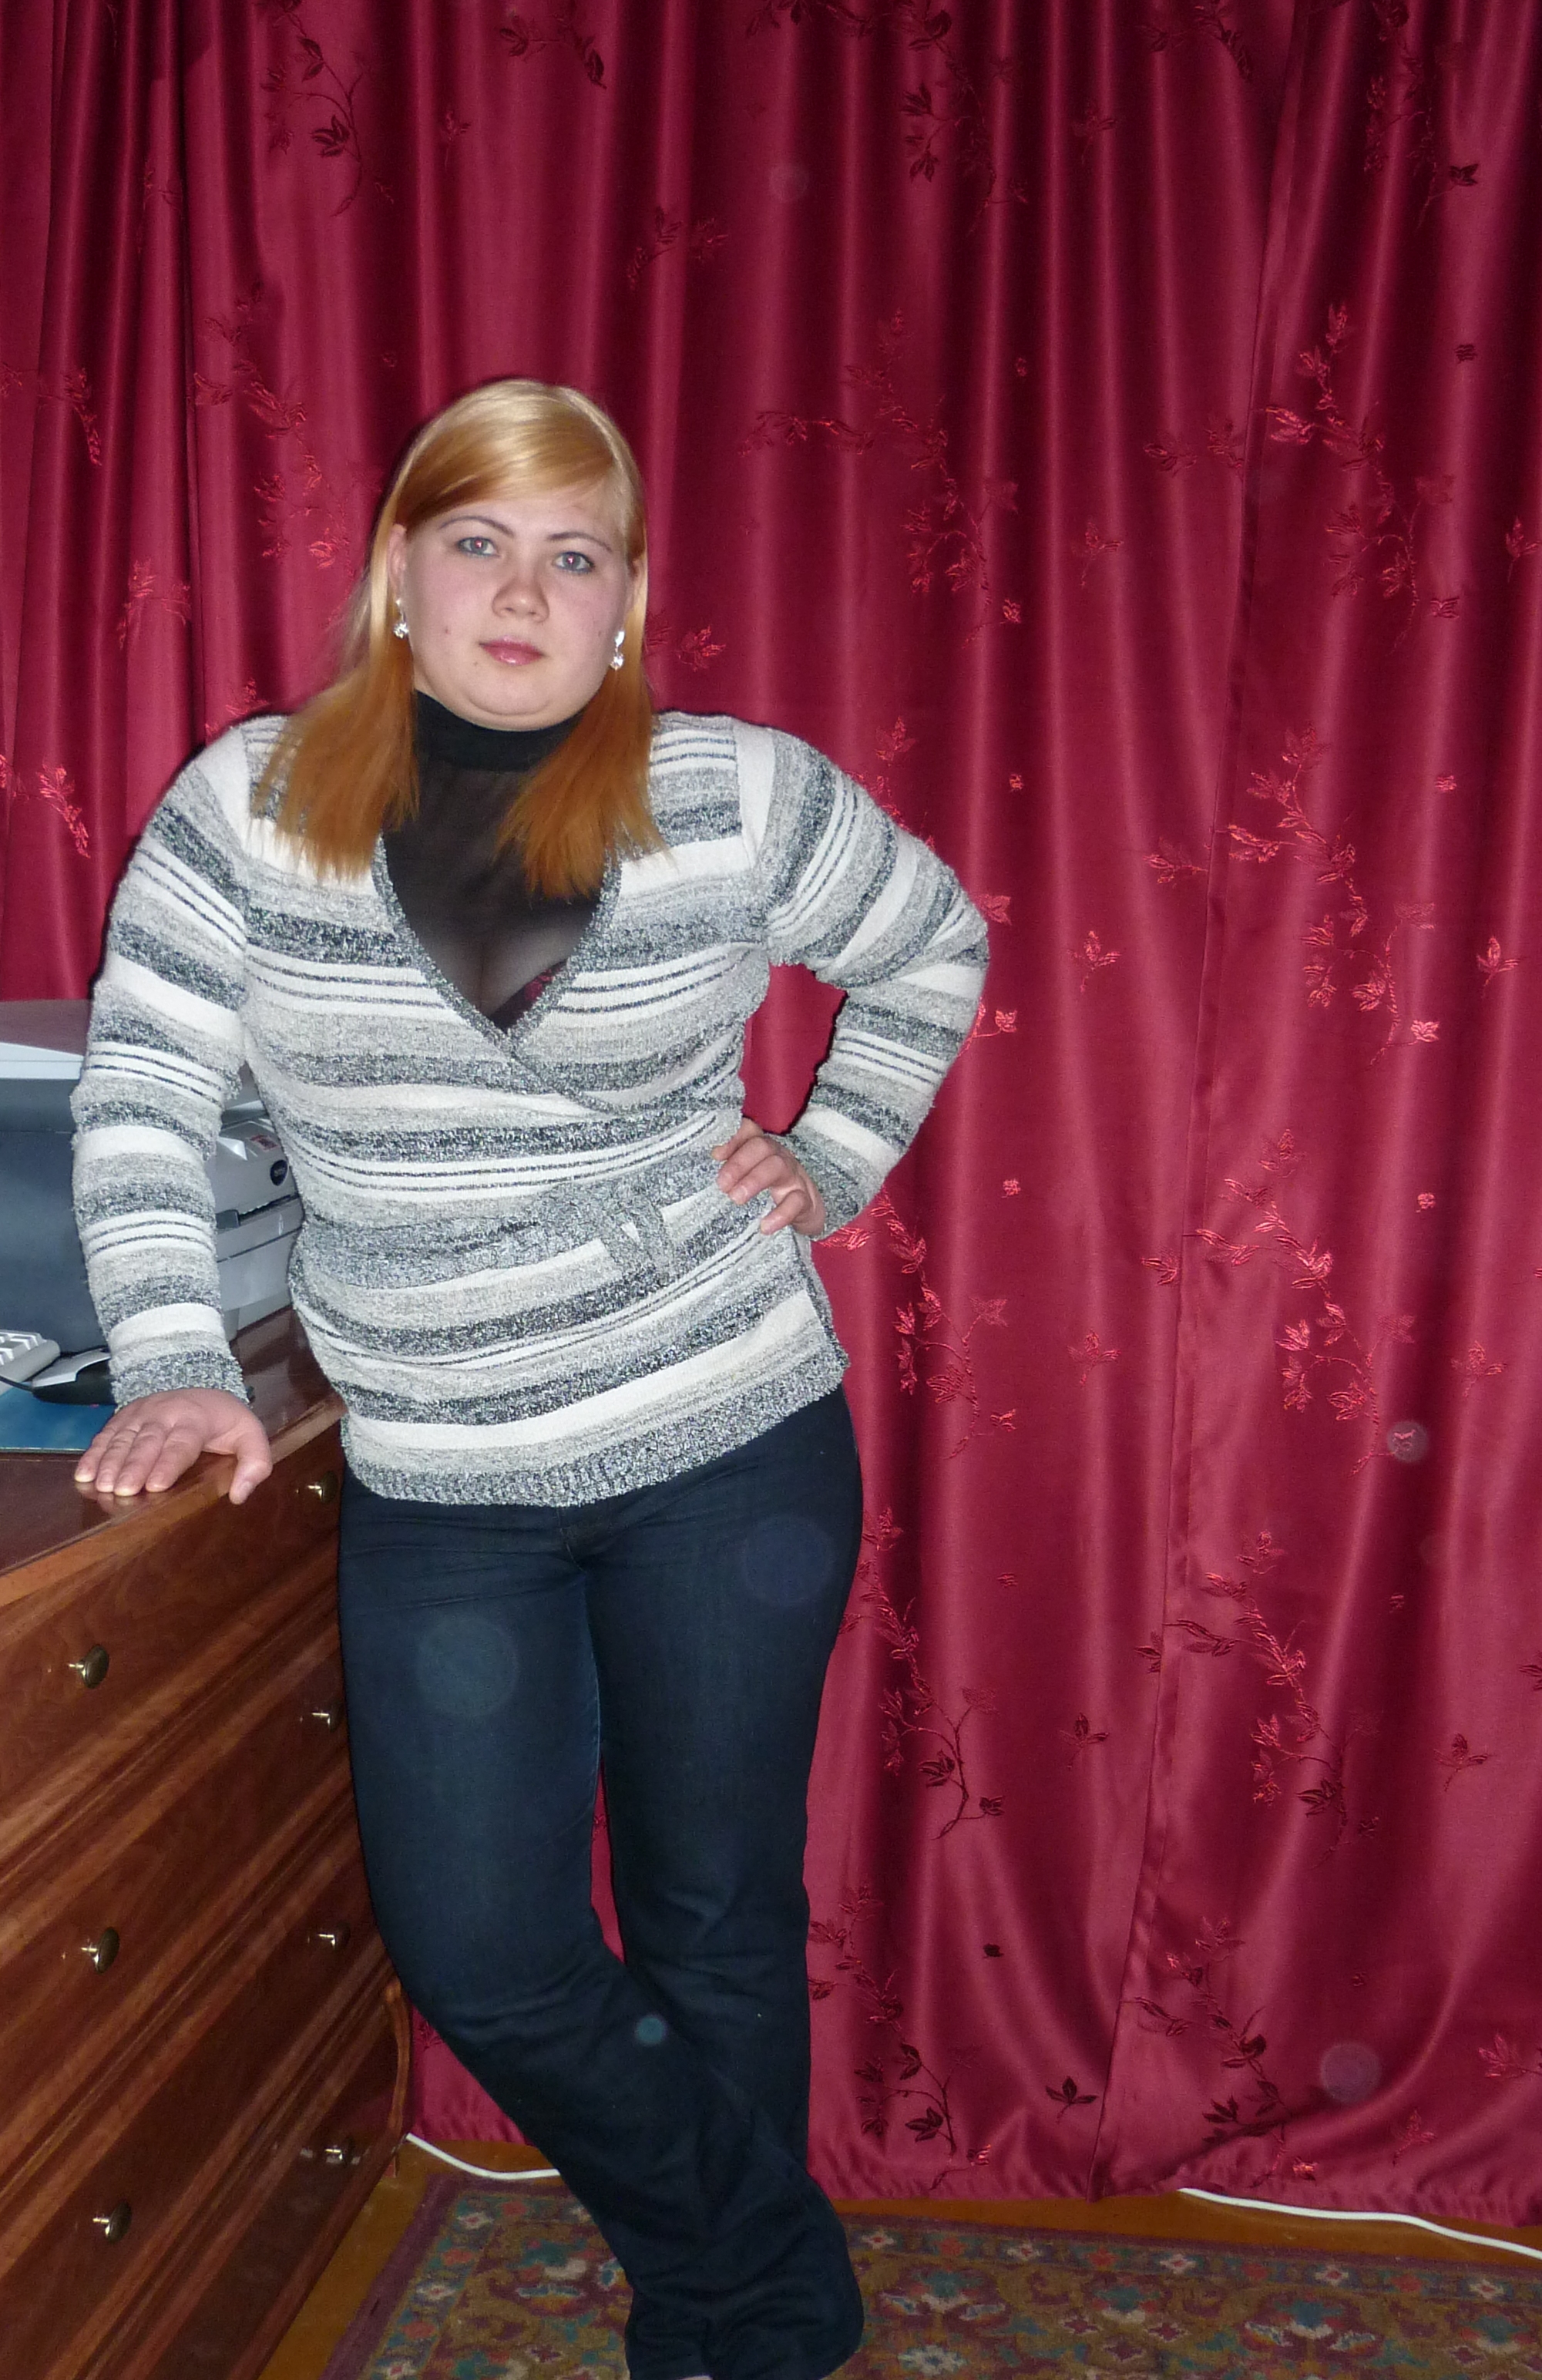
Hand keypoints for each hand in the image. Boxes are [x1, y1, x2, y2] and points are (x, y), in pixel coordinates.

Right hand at [74, 1388, 273, 1505]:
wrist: (204, 1393)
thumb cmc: (227, 1424)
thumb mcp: (251, 1438)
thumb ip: (255, 1464)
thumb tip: (240, 1495)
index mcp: (196, 1419)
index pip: (181, 1444)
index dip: (168, 1464)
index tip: (156, 1485)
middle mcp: (165, 1413)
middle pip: (147, 1442)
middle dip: (134, 1466)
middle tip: (123, 1490)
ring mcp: (141, 1413)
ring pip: (123, 1438)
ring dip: (110, 1462)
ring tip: (101, 1486)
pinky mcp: (125, 1417)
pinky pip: (106, 1435)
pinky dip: (93, 1454)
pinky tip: (84, 1474)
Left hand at [712, 1122, 826, 1237]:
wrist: (808, 1211)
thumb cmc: (775, 1189)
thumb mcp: (753, 1175)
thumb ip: (734, 1165)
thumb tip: (716, 1154)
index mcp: (765, 1150)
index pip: (751, 1133)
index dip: (734, 1139)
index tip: (716, 1156)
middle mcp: (780, 1158)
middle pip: (762, 1147)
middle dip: (738, 1163)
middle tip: (722, 1185)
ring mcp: (794, 1177)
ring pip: (777, 1167)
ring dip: (754, 1180)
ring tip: (736, 1198)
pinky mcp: (805, 1200)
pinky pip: (796, 1202)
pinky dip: (779, 1214)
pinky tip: (765, 1226)